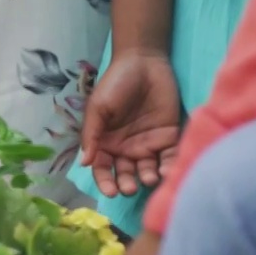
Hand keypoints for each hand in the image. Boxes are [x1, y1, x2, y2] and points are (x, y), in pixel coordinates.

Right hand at [80, 51, 181, 196]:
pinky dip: (169, 167)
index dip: (105, 182)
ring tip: (149, 178)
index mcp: (106, 143)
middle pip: (126, 174)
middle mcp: (126, 148)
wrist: (143, 63)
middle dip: (127, 184)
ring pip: (148, 170)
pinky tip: (167, 170)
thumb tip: (84, 163)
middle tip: (131, 187)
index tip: (110, 191)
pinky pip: (170, 157)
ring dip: (148, 178)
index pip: (103, 169)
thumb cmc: (115, 84)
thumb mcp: (97, 108)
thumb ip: (92, 135)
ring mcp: (149, 144)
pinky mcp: (169, 138)